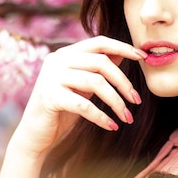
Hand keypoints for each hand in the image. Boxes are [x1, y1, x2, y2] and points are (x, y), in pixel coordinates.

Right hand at [10, 36, 146, 157]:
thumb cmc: (62, 109)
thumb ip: (98, 69)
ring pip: (95, 83)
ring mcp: (51, 77)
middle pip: (101, 62)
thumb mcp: (83, 86)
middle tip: (136, 101)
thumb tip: (123, 53)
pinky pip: (84, 105)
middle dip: (123, 82)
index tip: (143, 57)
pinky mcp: (49, 97)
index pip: (99, 42)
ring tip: (127, 117)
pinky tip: (111, 126)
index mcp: (66, 54)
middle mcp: (57, 60)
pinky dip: (101, 117)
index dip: (123, 47)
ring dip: (116, 102)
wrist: (35, 134)